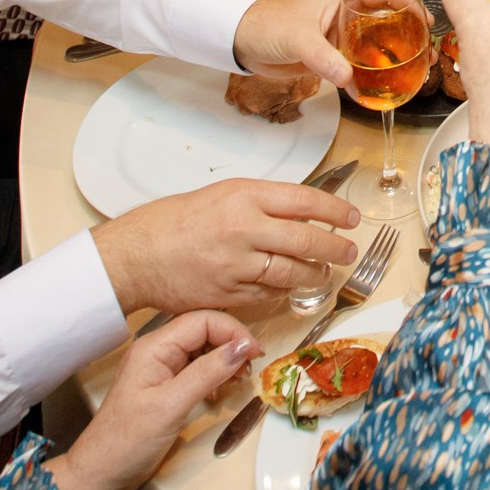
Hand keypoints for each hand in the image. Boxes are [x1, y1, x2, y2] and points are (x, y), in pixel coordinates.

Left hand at [43, 311, 259, 489]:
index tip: (255, 352)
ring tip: (237, 381)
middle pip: (204, 331)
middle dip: (230, 345)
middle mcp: (157, 352)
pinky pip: (197, 369)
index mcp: (154, 347)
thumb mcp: (171, 405)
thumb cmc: (125, 441)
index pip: (202, 320)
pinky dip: (214, 376)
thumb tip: (242, 347)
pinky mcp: (165, 387)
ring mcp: (160, 369)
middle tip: (250, 368)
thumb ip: (207, 372)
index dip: (233, 332)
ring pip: (202, 350)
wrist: (101, 473)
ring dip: (224, 362)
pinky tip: (219, 392)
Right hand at [92, 178, 360, 313]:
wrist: (137, 255)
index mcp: (244, 196)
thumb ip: (262, 202)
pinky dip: (283, 292)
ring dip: (314, 274)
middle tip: (348, 251)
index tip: (351, 217)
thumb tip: (303, 209)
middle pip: (306, 239)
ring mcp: (237, 265)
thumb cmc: (175, 220)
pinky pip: (268, 295)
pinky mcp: (229, 294)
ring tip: (324, 273)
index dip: (334, 210)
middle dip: (334, 247)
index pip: (304, 200)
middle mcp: (244, 228)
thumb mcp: (222, 194)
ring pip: (291, 272)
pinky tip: (290, 287)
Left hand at [233, 0, 423, 88]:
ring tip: (414, 70)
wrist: (245, 43)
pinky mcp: (333, 56)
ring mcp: (340, 36)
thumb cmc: (267, 25)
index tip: (424, 20)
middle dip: (409, 34)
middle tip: (426, 51)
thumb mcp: (298, 37)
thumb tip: (346, 75)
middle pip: (387, 20)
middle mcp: (345, 14)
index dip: (408, 3)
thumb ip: (322, 56)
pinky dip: (371, 75)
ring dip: (394, 57)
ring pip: (376, 44)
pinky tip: (381, 88)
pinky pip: (359, 65)